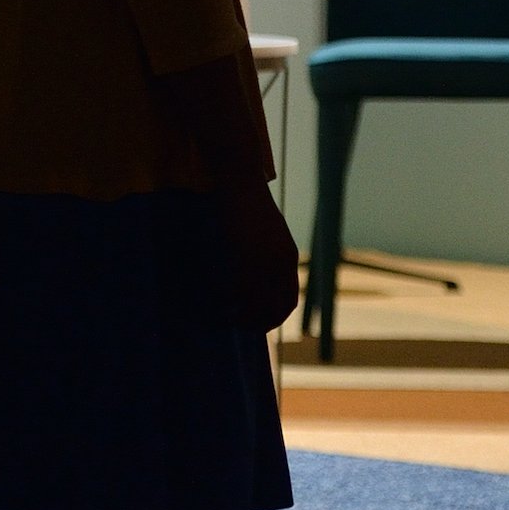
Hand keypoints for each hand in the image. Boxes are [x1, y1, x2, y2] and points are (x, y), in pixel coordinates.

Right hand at [217, 183, 300, 333]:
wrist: (240, 180)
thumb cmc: (247, 203)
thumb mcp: (263, 233)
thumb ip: (263, 254)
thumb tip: (251, 274)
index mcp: (287, 258)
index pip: (288, 299)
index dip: (276, 316)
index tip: (260, 325)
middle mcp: (281, 263)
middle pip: (274, 305)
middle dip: (259, 322)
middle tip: (241, 329)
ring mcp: (265, 259)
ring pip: (257, 300)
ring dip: (243, 315)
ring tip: (228, 321)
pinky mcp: (247, 252)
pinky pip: (241, 286)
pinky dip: (231, 299)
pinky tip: (220, 302)